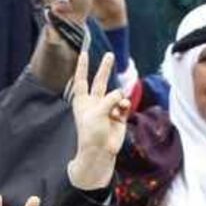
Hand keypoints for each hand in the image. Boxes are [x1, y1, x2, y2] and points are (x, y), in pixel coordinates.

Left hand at [68, 51, 129, 189]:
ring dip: (118, 95)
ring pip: (115, 93)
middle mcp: (95, 103)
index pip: (81, 80)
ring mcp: (107, 109)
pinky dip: (124, 104)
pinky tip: (122, 110)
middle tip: (110, 55)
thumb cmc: (91, 133)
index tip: (84, 53)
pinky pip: (124, 104)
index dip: (82, 66)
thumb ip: (109, 99)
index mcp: (82, 101)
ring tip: (118, 103)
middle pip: (100, 81)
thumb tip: (121, 94)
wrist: (100, 153)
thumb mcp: (97, 112)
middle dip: (105, 68)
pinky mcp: (119, 116)